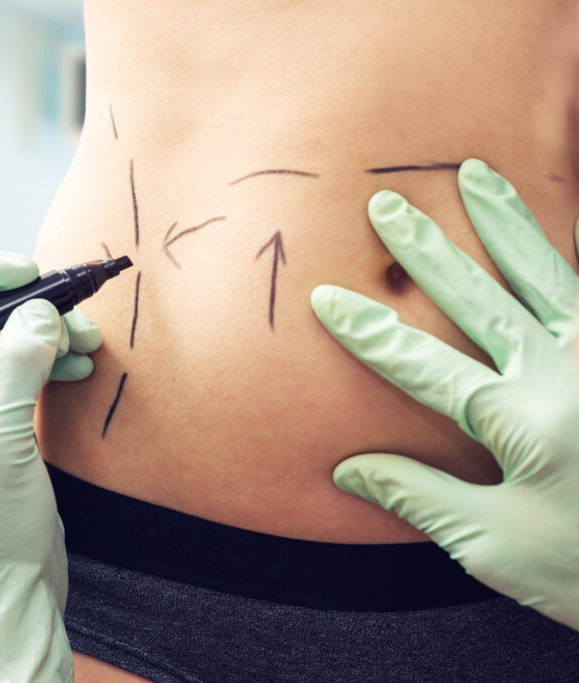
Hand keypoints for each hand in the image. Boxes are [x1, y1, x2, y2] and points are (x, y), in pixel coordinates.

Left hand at [0, 251, 100, 680]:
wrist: (4, 588)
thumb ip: (16, 358)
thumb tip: (43, 310)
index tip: (21, 272)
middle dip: (19, 306)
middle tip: (65, 304)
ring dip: (43, 333)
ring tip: (85, 339)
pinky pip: (18, 371)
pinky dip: (49, 360)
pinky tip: (78, 361)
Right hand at [311, 159, 578, 631]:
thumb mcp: (493, 544)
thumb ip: (418, 495)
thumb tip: (347, 468)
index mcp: (520, 421)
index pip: (422, 365)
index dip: (369, 332)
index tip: (326, 298)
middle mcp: (562, 376)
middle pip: (481, 299)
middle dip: (427, 251)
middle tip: (389, 205)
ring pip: (544, 275)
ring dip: (505, 222)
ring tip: (475, 173)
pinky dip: (565, 253)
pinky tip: (550, 231)